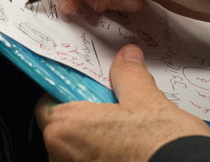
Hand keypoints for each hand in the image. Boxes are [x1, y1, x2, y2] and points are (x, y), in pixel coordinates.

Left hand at [35, 44, 209, 161]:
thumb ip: (129, 76)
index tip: (85, 89)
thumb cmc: (161, 146)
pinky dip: (106, 157)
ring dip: (96, 142)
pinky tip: (130, 151)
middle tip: (112, 108)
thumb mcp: (147, 100)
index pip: (48, 104)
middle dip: (84, 120)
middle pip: (64, 131)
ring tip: (126, 134)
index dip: (67, 94)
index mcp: (67, 128)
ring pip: (79, 152)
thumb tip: (126, 58)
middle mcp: (64, 157)